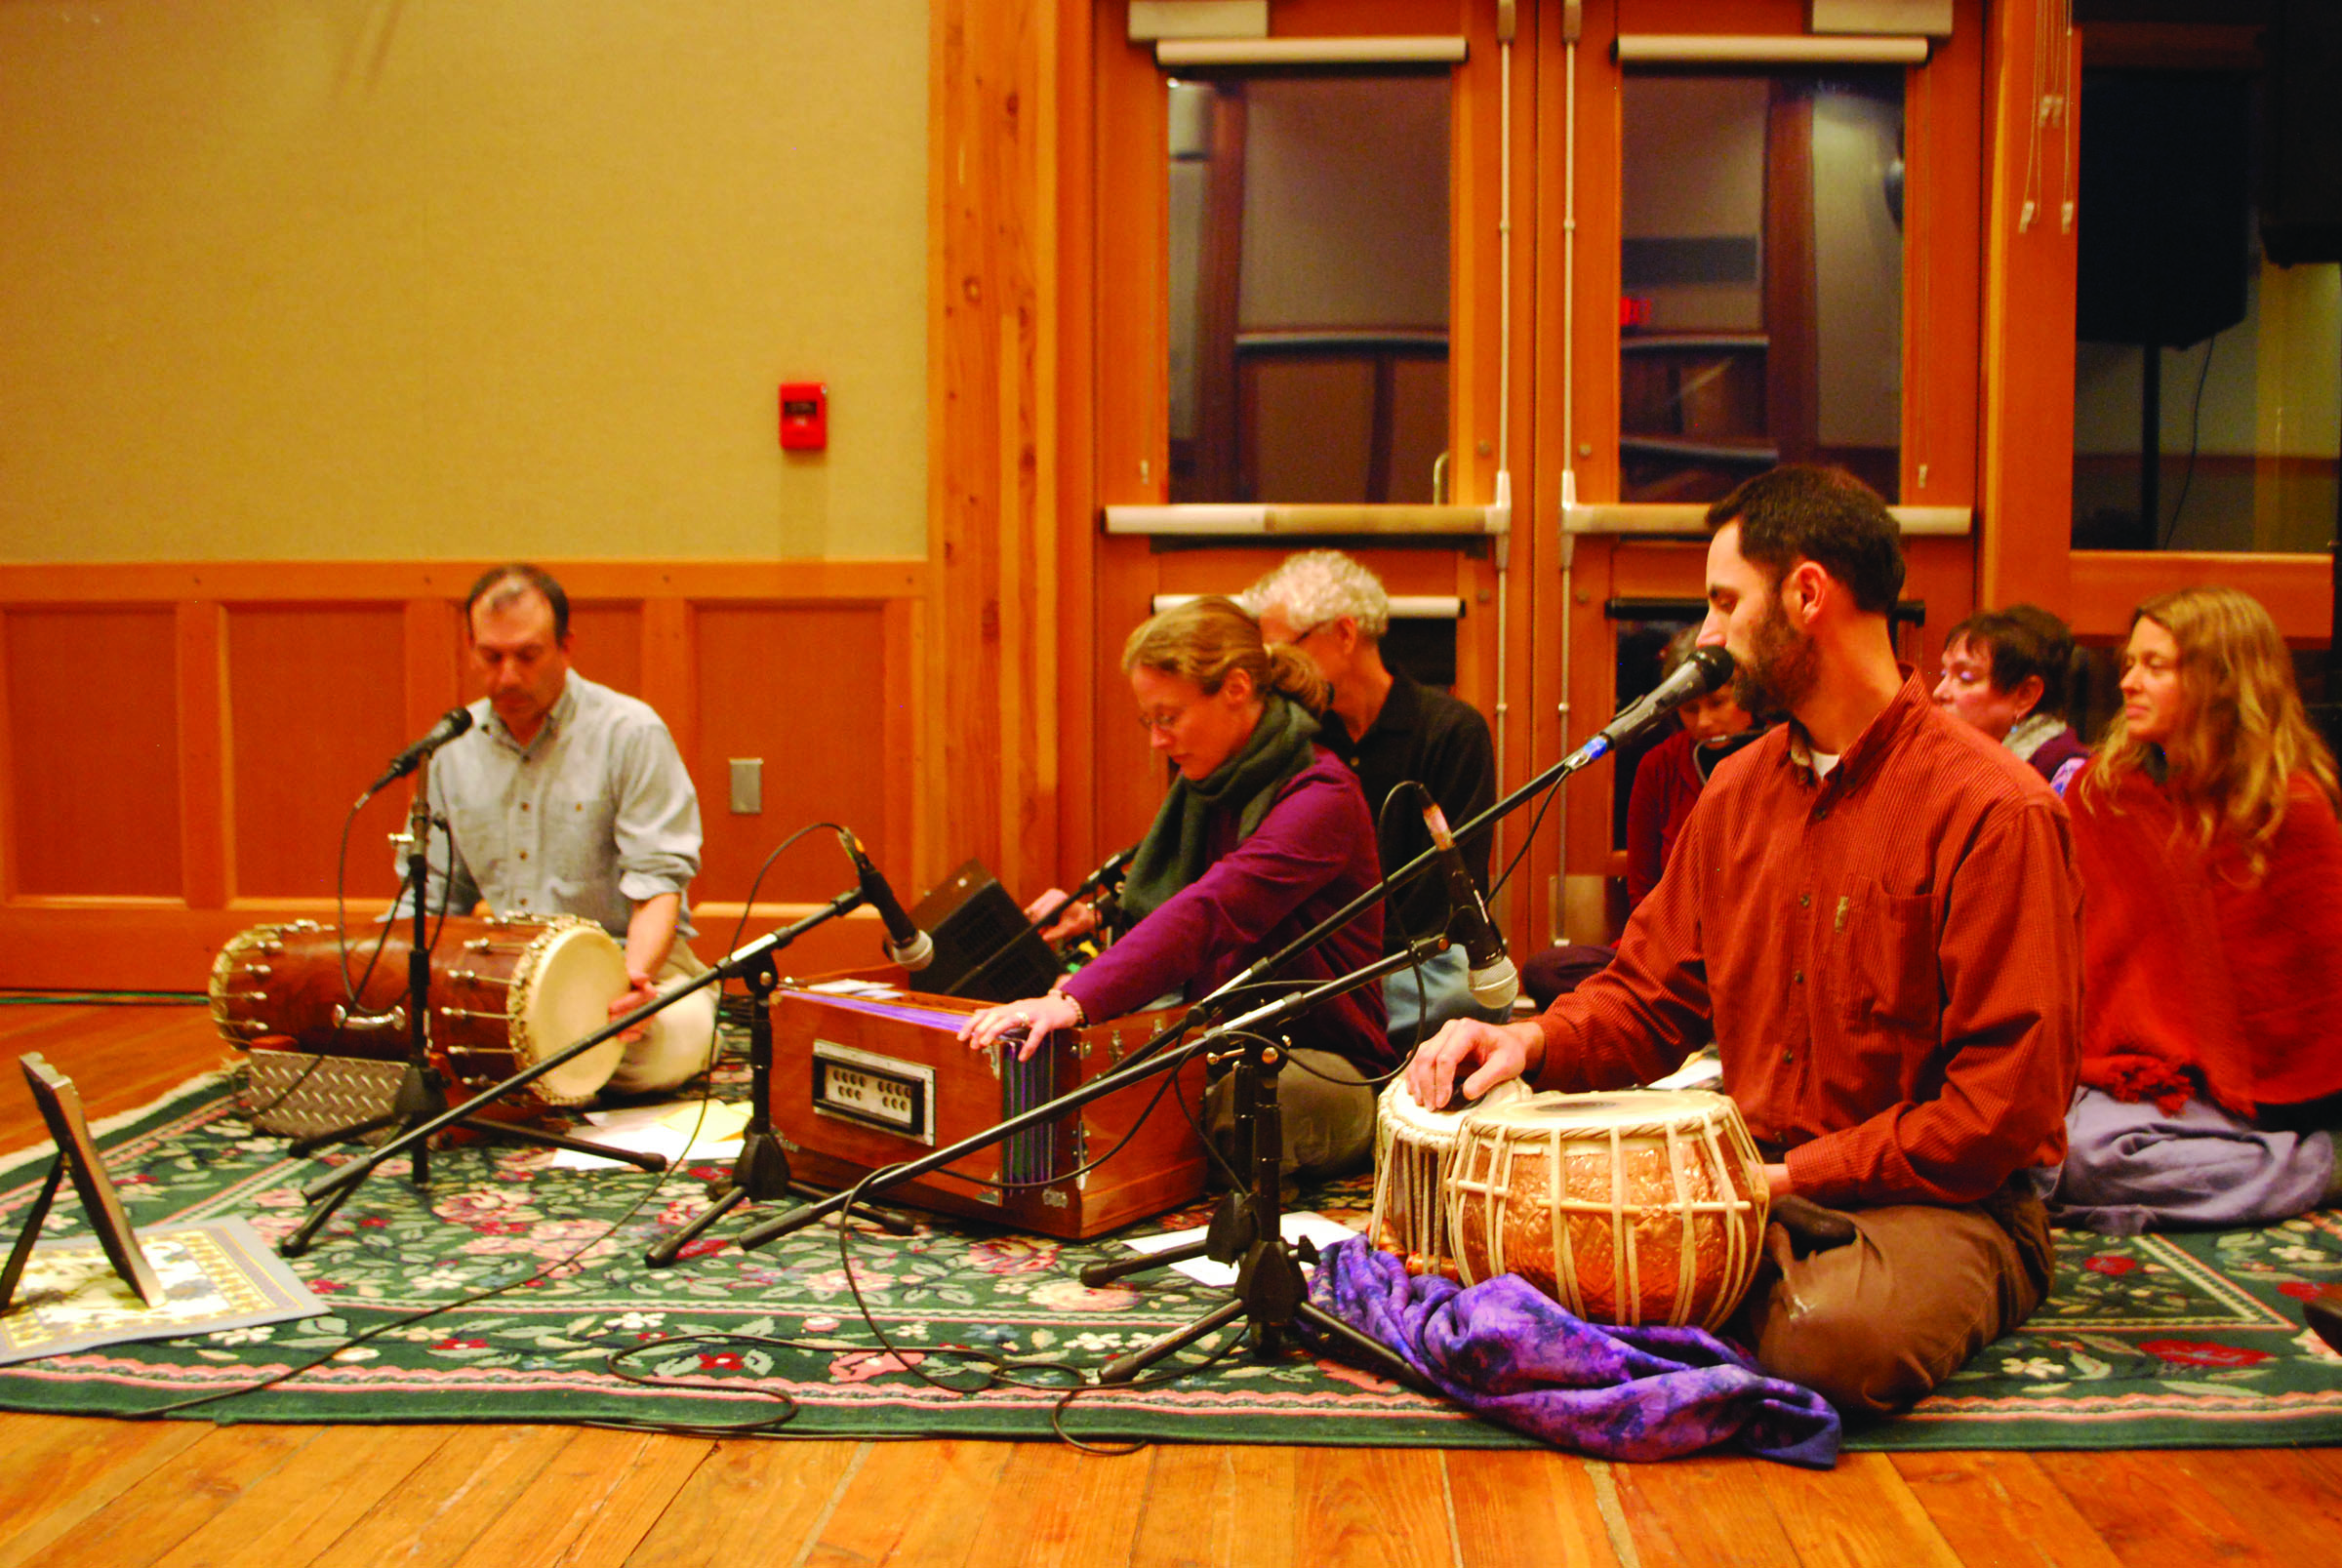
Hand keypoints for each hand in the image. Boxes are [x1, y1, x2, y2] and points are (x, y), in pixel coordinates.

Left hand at [608, 971, 657, 1043]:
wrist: (621, 988)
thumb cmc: (623, 981)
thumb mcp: (627, 974)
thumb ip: (634, 975)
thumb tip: (643, 978)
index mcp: (648, 992)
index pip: (641, 997)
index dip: (626, 1003)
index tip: (611, 1007)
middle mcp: (650, 1005)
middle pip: (640, 1013)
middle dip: (623, 1017)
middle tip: (609, 1018)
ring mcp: (646, 1018)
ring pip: (640, 1025)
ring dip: (625, 1027)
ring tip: (610, 1027)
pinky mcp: (641, 1028)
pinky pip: (638, 1034)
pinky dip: (629, 1036)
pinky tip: (619, 1036)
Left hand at [957, 991, 1081, 1060]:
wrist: (1064, 1006)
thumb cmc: (1039, 1011)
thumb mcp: (1017, 1010)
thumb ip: (999, 1014)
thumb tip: (977, 1014)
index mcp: (1010, 1008)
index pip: (986, 1013)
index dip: (972, 1024)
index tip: (961, 1038)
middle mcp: (1018, 1008)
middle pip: (996, 1014)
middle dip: (982, 1028)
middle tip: (974, 1044)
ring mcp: (1033, 1014)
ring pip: (1011, 1019)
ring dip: (996, 1030)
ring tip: (987, 1043)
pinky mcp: (1047, 1021)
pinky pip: (1036, 1034)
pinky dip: (1029, 1046)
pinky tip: (1023, 1057)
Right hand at [1022, 889, 1098, 944]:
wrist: (1084, 916)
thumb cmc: (1079, 921)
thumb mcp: (1068, 930)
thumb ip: (1056, 934)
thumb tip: (1044, 938)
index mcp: (1059, 899)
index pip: (1041, 911)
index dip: (1039, 923)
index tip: (1039, 932)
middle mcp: (1053, 894)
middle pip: (1034, 910)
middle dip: (1037, 922)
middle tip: (1043, 931)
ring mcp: (1048, 895)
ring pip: (1032, 910)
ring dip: (1037, 920)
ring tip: (1049, 926)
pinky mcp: (1045, 898)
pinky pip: (1034, 910)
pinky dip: (1038, 917)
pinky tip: (1047, 921)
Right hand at [1404, 1018, 1545, 1110]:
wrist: (1510, 1043)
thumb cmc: (1510, 1052)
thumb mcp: (1506, 1065)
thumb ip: (1486, 1078)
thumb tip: (1466, 1093)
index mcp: (1468, 1030)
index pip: (1446, 1057)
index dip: (1442, 1082)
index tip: (1443, 1102)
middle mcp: (1450, 1029)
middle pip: (1428, 1057)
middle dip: (1427, 1084)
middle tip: (1431, 1107)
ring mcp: (1442, 1035)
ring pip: (1419, 1056)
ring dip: (1417, 1080)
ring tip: (1421, 1101)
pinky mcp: (1438, 1044)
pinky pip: (1419, 1057)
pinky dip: (1414, 1074)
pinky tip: (1414, 1088)